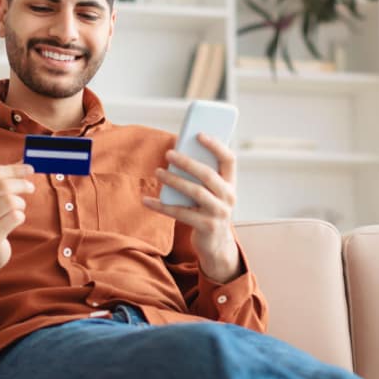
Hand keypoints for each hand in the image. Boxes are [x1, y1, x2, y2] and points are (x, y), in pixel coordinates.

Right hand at [0, 163, 35, 304]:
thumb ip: (4, 179)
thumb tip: (26, 161)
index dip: (15, 169)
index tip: (30, 169)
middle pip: (3, 186)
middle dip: (22, 184)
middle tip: (31, 187)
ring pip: (10, 202)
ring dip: (21, 203)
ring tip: (19, 208)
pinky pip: (15, 218)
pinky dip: (20, 216)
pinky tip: (15, 220)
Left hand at [142, 133, 240, 282]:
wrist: (215, 244)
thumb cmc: (208, 210)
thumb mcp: (210, 193)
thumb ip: (201, 176)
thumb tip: (177, 154)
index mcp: (231, 184)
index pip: (229, 159)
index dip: (216, 145)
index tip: (198, 134)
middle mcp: (229, 197)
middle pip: (208, 174)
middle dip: (187, 162)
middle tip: (168, 153)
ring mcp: (219, 213)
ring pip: (195, 192)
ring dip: (174, 180)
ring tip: (158, 172)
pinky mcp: (206, 226)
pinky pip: (180, 213)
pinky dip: (161, 206)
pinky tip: (146, 200)